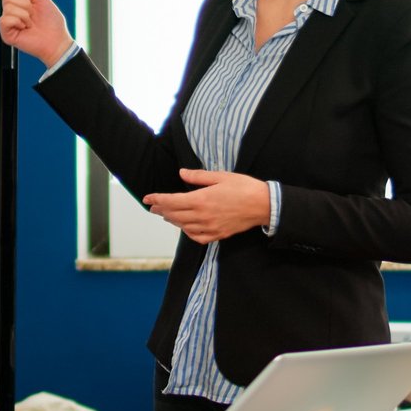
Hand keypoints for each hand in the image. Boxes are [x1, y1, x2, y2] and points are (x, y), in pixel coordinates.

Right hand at [0, 0, 74, 65]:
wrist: (56, 40)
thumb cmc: (52, 23)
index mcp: (18, 2)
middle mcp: (11, 11)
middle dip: (24, 3)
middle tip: (32, 13)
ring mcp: (8, 22)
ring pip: (8, 7)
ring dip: (24, 14)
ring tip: (30, 23)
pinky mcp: (6, 34)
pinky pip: (5, 19)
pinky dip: (18, 22)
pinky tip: (24, 28)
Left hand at [142, 169, 269, 244]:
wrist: (263, 205)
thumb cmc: (243, 188)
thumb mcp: (220, 176)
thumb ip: (198, 177)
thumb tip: (181, 173)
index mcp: (201, 199)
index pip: (171, 201)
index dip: (157, 200)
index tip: (147, 198)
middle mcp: (202, 216)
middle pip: (174, 215)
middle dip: (161, 210)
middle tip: (153, 206)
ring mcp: (210, 227)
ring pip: (183, 226)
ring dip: (172, 220)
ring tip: (166, 214)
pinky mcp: (218, 234)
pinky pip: (197, 237)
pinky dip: (187, 232)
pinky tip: (185, 226)